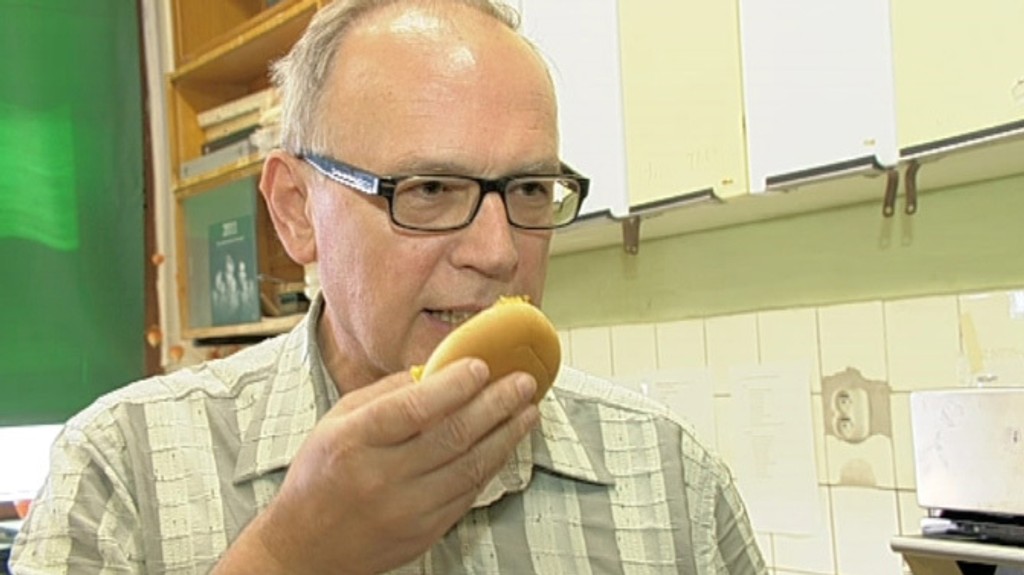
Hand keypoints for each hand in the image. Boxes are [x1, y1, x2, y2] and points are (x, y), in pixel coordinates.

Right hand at [214, 358, 538, 574]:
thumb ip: (385, 394)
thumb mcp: (337, 422)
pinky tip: (505, 444)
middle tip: (523, 383)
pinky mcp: (425, 533)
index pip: (411, 409)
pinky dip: (492, 465)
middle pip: (451, 436)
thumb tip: (435, 370)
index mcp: (353, 442)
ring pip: (469, 467)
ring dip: (505, 435)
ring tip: (528, 410)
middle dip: (495, 404)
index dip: (452, 385)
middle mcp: (380, 477)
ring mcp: (406, 510)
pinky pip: (468, 493)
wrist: (305, 548)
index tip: (482, 366)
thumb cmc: (320, 476)